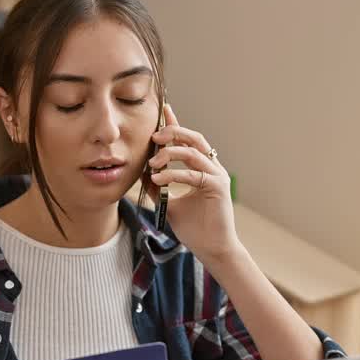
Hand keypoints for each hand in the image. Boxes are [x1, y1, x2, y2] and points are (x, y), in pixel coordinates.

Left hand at [147, 105, 240, 262]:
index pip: (188, 141)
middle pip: (193, 138)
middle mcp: (212, 168)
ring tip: (152, 163)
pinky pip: (193, 174)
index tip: (164, 109)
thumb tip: (142, 171)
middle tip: (154, 136)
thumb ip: (158, 186)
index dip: (176, 124)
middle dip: (173, 132)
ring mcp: (217, 176)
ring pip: (192, 153)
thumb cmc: (194, 229)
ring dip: (169, 154)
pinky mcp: (218, 187)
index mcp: (202, 169)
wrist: (212, 250)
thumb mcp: (169, 203)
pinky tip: (158, 178)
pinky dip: (173, 174)